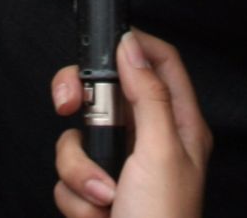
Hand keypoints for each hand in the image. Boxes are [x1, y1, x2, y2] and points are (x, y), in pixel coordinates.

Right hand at [50, 30, 209, 217]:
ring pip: (77, 138)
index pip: (161, 62)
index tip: (105, 46)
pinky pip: (67, 176)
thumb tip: (132, 47)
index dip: (133, 46)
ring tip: (103, 197)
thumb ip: (147, 95)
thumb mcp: (161, 152)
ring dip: (80, 170)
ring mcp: (121, 168)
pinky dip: (75, 197)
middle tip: (68, 105)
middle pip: (106, 93)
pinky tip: (97, 215)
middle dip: (80, 103)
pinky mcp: (96, 193)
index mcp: (179, 125)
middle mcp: (149, 142)